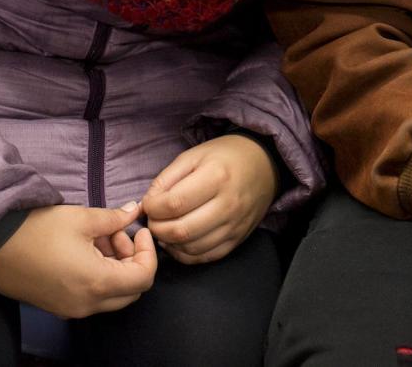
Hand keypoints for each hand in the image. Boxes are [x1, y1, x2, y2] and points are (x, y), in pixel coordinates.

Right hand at [0, 202, 156, 317]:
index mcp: (97, 282)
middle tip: (118, 233)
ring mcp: (71, 309)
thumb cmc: (36, 229)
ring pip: (112, 295)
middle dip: (133, 260)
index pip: (144, 277)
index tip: (139, 230)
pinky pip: (92, 297)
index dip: (148, 252)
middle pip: (131, 290)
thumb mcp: (81, 218)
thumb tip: (134, 212)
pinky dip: (99, 276)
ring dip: (116, 267)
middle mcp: (86, 304)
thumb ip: (115, 218)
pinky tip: (86, 250)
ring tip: (100, 237)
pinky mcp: (58, 307)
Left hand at [144, 133, 276, 264]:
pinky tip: (179, 241)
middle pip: (181, 230)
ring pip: (191, 248)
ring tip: (165, 229)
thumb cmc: (225, 157)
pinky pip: (206, 257)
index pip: (174, 203)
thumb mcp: (193, 155)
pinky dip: (186, 254)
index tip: (149, 204)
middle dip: (157, 228)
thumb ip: (166, 179)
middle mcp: (229, 204)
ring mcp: (235, 225)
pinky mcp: (238, 239)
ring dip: (169, 243)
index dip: (153, 208)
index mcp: (216, 176)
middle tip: (153, 219)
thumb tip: (147, 205)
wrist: (264, 165)